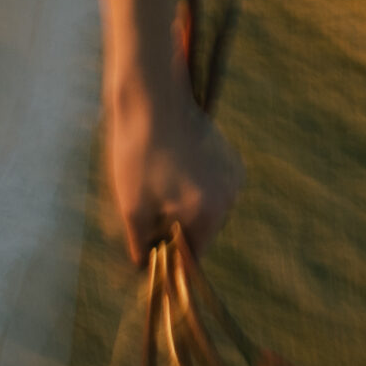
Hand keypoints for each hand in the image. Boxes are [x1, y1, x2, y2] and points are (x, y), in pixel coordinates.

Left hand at [106, 71, 243, 265]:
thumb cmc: (137, 153)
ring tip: (159, 187)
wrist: (151, 99)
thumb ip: (141, 242)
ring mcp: (233, 176)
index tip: (153, 253)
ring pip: (210, 209)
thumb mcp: (131, 205)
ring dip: (188, 208)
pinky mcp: (231, 159)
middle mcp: (228, 197)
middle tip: (150, 214)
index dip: (171, 257)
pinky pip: (215, 187)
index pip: (193, 254)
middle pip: (203, 231)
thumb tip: (145, 266)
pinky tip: (174, 171)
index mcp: (206, 213)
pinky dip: (198, 188)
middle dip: (178, 230)